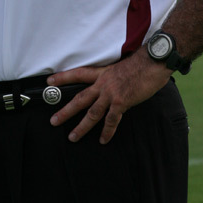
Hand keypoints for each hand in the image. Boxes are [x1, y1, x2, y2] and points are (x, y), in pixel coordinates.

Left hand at [47, 49, 171, 143]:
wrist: (153, 62)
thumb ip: (113, 77)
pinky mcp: (121, 102)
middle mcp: (103, 84)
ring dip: (82, 127)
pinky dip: (107, 132)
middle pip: (79, 99)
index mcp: (102, 73)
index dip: (63, 78)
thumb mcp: (121, 67)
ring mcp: (111, 94)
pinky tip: (103, 140)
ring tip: (73, 137)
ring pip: (92, 113)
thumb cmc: (141, 63)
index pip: (78, 74)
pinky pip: (111, 120)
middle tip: (54, 121)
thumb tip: (112, 85)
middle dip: (65, 111)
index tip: (49, 81)